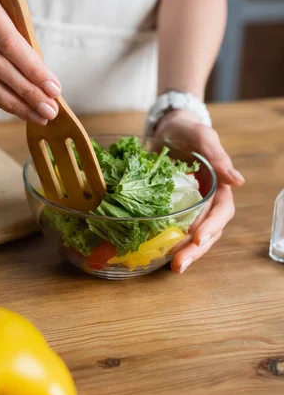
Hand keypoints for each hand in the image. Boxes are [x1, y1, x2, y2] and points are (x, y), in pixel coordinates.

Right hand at [0, 0, 60, 124]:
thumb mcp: (3, 4)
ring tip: (37, 115)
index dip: (33, 69)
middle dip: (27, 92)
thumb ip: (20, 34)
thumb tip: (44, 77)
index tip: (54, 89)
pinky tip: (17, 108)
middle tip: (49, 110)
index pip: (9, 43)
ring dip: (14, 103)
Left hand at [152, 110, 244, 273]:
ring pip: (191, 234)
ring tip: (172, 267)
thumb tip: (239, 181)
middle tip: (179, 265)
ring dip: (184, 252)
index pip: (221, 212)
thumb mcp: (203, 137)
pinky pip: (172, 227)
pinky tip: (156, 253)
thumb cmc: (188, 130)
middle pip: (207, 231)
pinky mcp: (171, 208)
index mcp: (219, 187)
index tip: (199, 239)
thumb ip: (218, 156)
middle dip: (196, 250)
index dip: (212, 227)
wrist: (167, 128)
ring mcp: (189, 206)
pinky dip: (167, 241)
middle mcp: (206, 200)